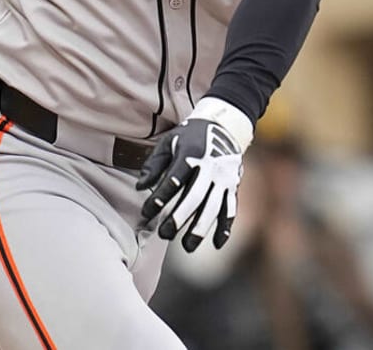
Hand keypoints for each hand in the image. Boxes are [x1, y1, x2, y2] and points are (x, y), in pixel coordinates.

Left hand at [136, 97, 252, 251]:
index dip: (160, 197)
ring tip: (186, 246)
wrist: (224, 126)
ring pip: (213, 206)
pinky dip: (225, 226)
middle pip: (194, 196)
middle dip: (179, 217)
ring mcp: (224, 178)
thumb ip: (154, 165)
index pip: (174, 179)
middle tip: (164, 234)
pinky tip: (216, 243)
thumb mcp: (168, 142)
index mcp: (191, 153)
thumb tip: (139, 187)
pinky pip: (230, 209)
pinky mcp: (233, 186)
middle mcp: (210, 167)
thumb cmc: (189, 136)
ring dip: (201, 228)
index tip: (147, 212)